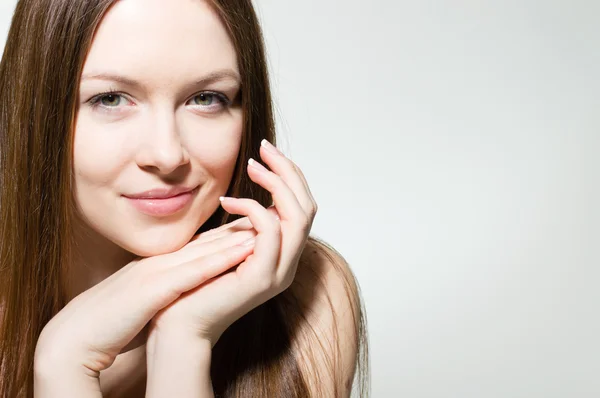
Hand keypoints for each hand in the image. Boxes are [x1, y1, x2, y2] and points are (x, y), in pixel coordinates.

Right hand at [33, 228, 256, 381]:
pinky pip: (192, 270)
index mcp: (167, 262)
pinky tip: (244, 249)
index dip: (241, 228)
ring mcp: (160, 270)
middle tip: (279, 209)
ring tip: (273, 218)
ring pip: (208, 246)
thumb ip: (172, 280)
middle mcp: (166, 260)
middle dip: (248, 221)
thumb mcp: (150, 292)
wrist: (79, 333)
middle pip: (213, 236)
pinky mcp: (154, 289)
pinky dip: (219, 258)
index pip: (209, 241)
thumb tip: (196, 277)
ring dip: (241, 232)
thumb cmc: (116, 317)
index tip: (268, 221)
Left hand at [148, 139, 317, 345]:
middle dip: (288, 171)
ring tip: (252, 167)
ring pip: (298, 216)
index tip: (266, 152)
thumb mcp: (225, 243)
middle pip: (307, 206)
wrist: (179, 324)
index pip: (302, 207)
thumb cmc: (197, 284)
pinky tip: (228, 201)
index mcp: (282, 254)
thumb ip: (243, 224)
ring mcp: (278, 272)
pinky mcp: (261, 278)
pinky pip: (270, 231)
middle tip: (264, 149)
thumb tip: (250, 195)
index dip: (289, 175)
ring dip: (276, 183)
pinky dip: (253, 208)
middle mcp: (287, 263)